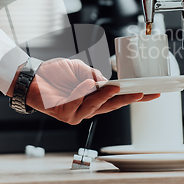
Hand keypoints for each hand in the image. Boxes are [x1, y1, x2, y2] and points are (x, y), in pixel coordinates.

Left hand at [24, 58, 159, 124]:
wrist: (32, 78)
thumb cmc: (55, 73)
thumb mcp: (79, 69)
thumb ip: (93, 76)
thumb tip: (104, 82)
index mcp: (93, 99)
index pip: (117, 99)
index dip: (133, 96)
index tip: (150, 92)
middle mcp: (87, 109)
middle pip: (112, 106)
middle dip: (128, 100)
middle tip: (143, 93)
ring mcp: (77, 114)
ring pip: (97, 105)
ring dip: (106, 95)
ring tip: (116, 87)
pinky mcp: (66, 114)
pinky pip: (79, 102)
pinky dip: (83, 91)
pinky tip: (85, 84)